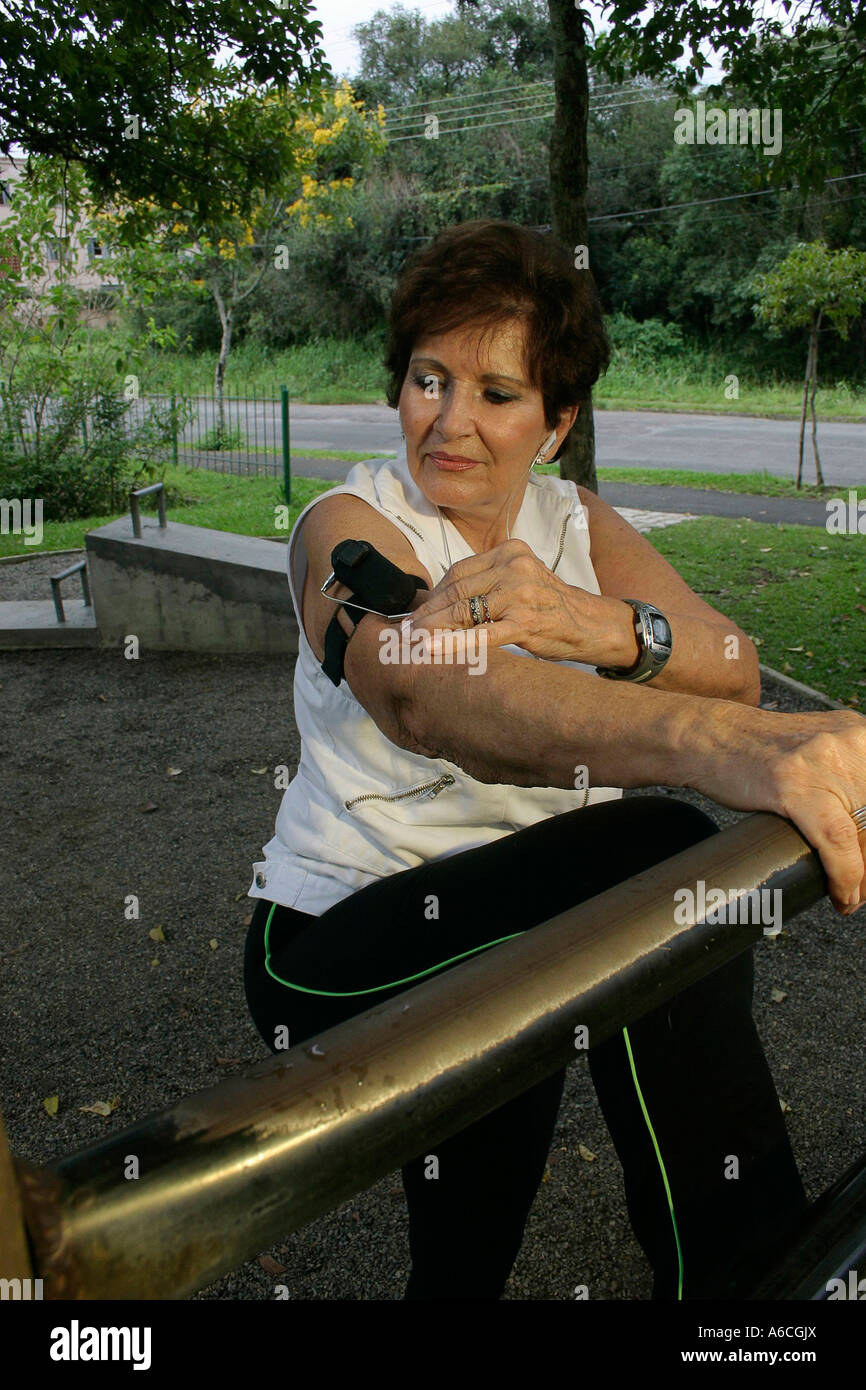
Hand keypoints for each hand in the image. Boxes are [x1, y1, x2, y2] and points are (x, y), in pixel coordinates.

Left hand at [409, 538, 635, 664]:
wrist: (590, 623)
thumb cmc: (549, 606)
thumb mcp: (519, 581)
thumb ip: (485, 583)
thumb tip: (436, 600)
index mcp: (509, 551)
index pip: (459, 571)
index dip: (433, 594)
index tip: (416, 612)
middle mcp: (514, 566)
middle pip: (457, 589)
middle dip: (428, 612)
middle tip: (407, 629)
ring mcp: (520, 594)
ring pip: (464, 610)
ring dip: (434, 628)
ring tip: (413, 641)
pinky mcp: (525, 622)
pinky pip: (482, 635)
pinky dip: (453, 643)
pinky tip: (432, 649)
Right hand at [698, 705, 865, 915]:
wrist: (710, 736)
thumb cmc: (760, 750)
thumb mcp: (820, 750)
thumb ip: (850, 772)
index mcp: (862, 734)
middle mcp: (852, 741)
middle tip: (864, 888)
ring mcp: (823, 761)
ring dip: (865, 877)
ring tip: (852, 895)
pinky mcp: (794, 783)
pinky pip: (837, 839)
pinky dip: (845, 874)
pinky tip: (843, 893)